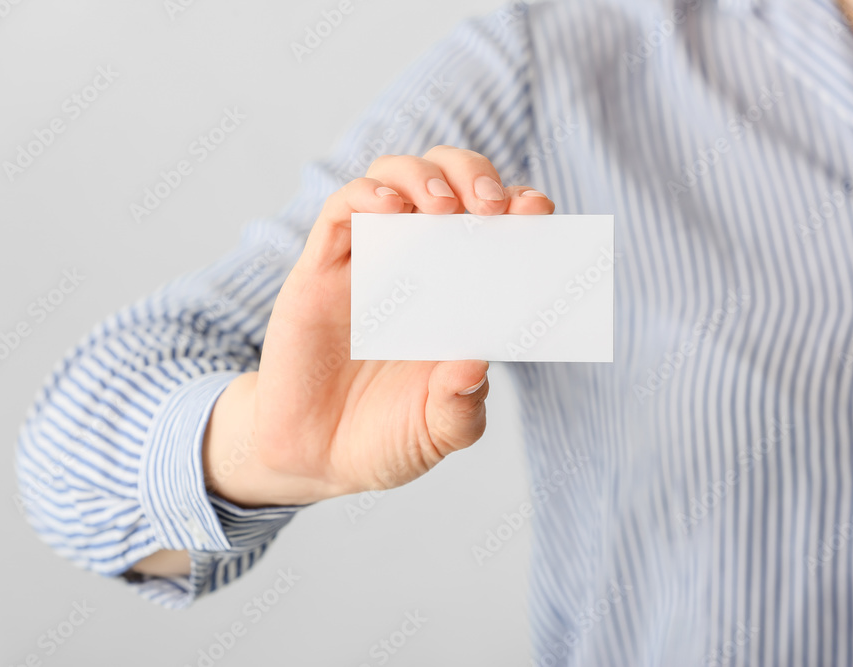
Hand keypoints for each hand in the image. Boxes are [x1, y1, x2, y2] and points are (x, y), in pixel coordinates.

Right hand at [204, 145, 554, 506]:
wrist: (315, 459)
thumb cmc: (384, 439)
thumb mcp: (438, 433)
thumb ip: (460, 406)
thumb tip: (475, 364)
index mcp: (456, 294)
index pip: (491, 226)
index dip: (516, 206)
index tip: (537, 209)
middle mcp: (415, 267)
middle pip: (445, 180)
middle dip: (472, 173)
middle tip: (489, 206)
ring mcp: (366, 264)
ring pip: (393, 179)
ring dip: (423, 175)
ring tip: (443, 208)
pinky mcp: (319, 272)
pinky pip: (341, 213)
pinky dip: (367, 195)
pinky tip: (390, 209)